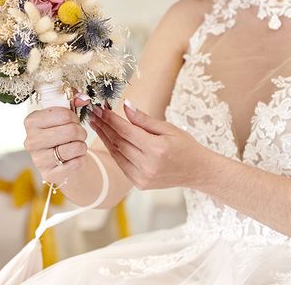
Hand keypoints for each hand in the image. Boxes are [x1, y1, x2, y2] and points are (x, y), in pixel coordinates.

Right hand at [23, 95, 89, 183]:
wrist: (57, 159)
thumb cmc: (59, 133)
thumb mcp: (61, 115)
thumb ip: (72, 102)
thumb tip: (84, 98)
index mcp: (31, 121)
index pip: (63, 114)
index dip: (74, 117)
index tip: (72, 121)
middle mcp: (31, 141)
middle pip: (70, 130)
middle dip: (80, 131)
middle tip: (78, 134)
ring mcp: (38, 159)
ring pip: (75, 147)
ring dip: (82, 146)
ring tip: (77, 145)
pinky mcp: (49, 174)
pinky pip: (76, 163)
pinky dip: (81, 159)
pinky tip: (73, 158)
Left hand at [89, 101, 211, 189]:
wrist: (198, 171)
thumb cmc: (185, 146)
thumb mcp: (168, 128)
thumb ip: (144, 119)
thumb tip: (126, 105)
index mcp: (156, 149)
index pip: (126, 131)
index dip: (110, 118)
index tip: (100, 108)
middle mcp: (148, 165)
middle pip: (118, 142)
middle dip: (104, 126)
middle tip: (93, 113)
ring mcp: (143, 177)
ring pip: (117, 153)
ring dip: (104, 138)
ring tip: (95, 124)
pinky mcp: (140, 184)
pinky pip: (121, 164)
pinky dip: (113, 150)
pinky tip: (107, 139)